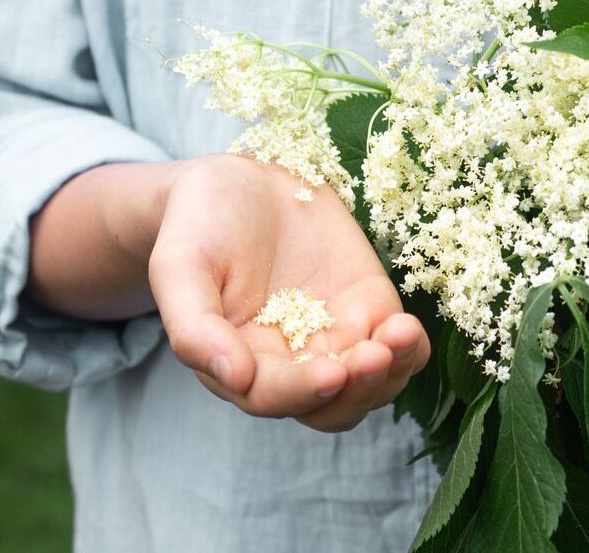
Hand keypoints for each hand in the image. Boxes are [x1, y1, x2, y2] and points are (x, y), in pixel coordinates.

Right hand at [148, 155, 430, 431]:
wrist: (239, 180)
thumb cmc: (198, 225)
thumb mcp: (179, 268)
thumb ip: (195, 328)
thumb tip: (234, 378)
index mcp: (239, 364)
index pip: (273, 396)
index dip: (302, 392)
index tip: (330, 374)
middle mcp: (290, 363)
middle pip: (331, 407)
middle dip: (357, 390)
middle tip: (372, 355)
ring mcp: (334, 337)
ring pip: (371, 385)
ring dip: (391, 372)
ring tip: (399, 334)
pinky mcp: (367, 308)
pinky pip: (397, 348)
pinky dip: (409, 349)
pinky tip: (409, 328)